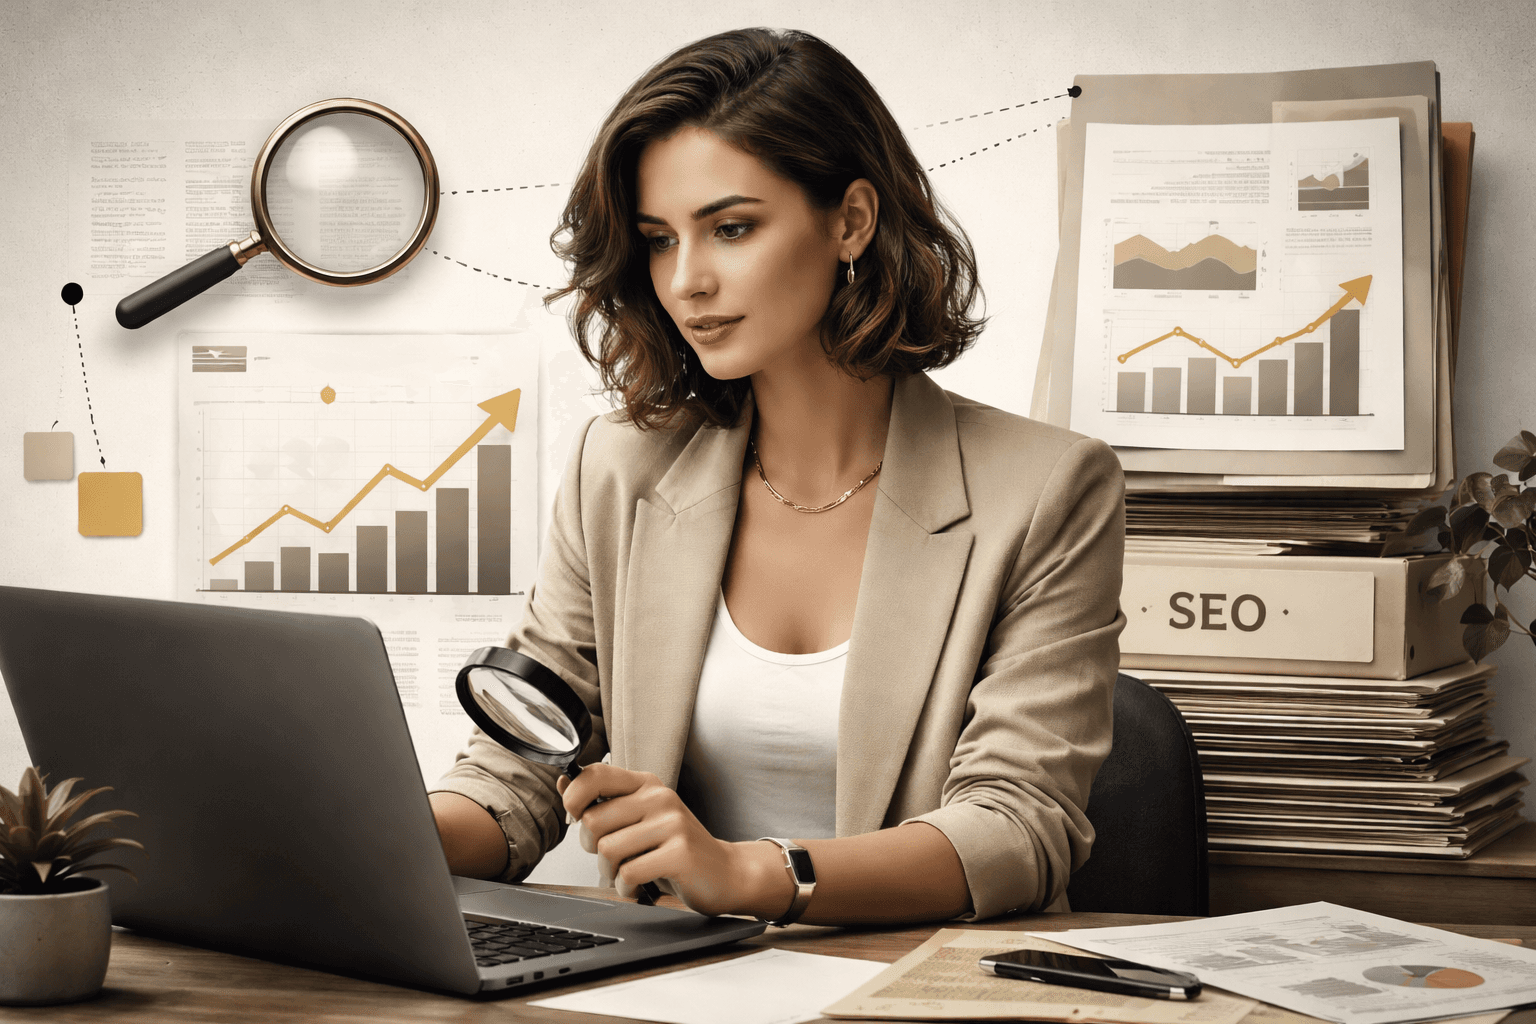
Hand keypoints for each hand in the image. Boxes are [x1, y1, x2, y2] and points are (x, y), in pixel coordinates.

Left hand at [557, 763, 785, 917]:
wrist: (726, 872)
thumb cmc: (675, 848)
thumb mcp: (640, 818)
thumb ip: (604, 802)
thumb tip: (564, 781)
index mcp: (646, 784)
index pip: (594, 775)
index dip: (573, 798)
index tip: (577, 818)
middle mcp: (659, 798)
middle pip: (593, 821)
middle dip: (593, 848)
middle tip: (614, 857)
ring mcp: (672, 824)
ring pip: (608, 850)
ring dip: (610, 872)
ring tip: (630, 872)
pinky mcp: (680, 853)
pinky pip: (629, 873)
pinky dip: (627, 887)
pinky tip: (640, 886)